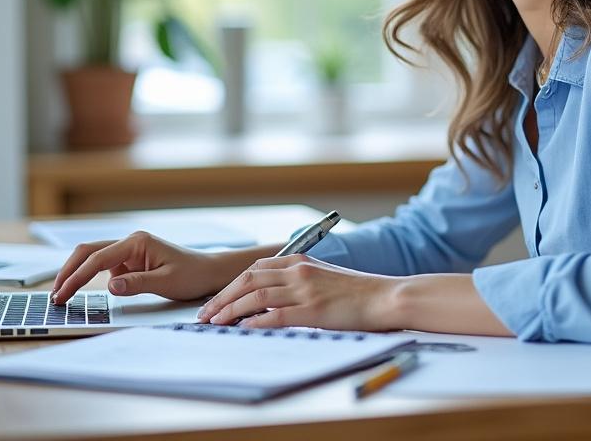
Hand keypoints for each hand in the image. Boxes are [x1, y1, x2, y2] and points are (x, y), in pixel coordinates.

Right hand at [51, 231, 227, 304]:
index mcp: (137, 242)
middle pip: (88, 252)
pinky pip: (101, 267)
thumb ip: (137, 284)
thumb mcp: (166, 282)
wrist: (207, 272)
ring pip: (92, 258)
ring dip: (75, 273)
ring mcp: (127, 252)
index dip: (77, 277)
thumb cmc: (191, 275)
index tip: (62, 295)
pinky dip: (87, 277)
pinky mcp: (128, 262)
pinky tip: (76, 290)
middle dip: (68, 272)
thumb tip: (110, 286)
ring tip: (60, 295)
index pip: (98, 258)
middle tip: (54, 295)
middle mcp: (129, 242)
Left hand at [197, 254, 396, 330]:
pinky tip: (242, 329)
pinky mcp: (313, 310)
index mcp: (300, 261)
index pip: (255, 268)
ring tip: (215, 322)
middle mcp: (299, 272)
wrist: (384, 296)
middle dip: (222, 297)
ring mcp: (305, 290)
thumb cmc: (357, 291)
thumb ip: (298, 281)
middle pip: (248, 280)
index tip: (216, 300)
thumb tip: (271, 297)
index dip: (231, 285)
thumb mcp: (323, 277)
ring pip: (256, 296)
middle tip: (206, 313)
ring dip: (231, 310)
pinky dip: (255, 322)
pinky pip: (275, 315)